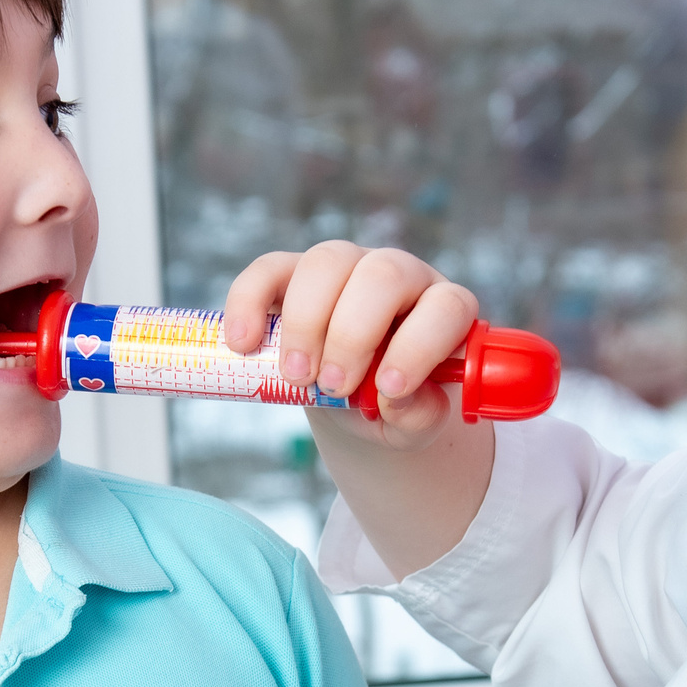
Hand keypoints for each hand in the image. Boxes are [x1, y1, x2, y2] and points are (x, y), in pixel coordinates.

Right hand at [223, 242, 480, 449]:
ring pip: (327, 262)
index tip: (389, 389)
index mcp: (442, 310)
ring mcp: (348, 266)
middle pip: (382, 275)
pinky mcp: (295, 273)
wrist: (357, 400)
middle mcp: (400, 276)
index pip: (444, 306)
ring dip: (306, 322)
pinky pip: (270, 268)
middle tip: (333, 386)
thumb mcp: (413, 424)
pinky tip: (242, 344)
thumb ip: (418, 416)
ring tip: (297, 377)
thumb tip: (399, 400)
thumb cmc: (394, 406)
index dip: (419, 344)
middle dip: (353, 334)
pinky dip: (250, 302)